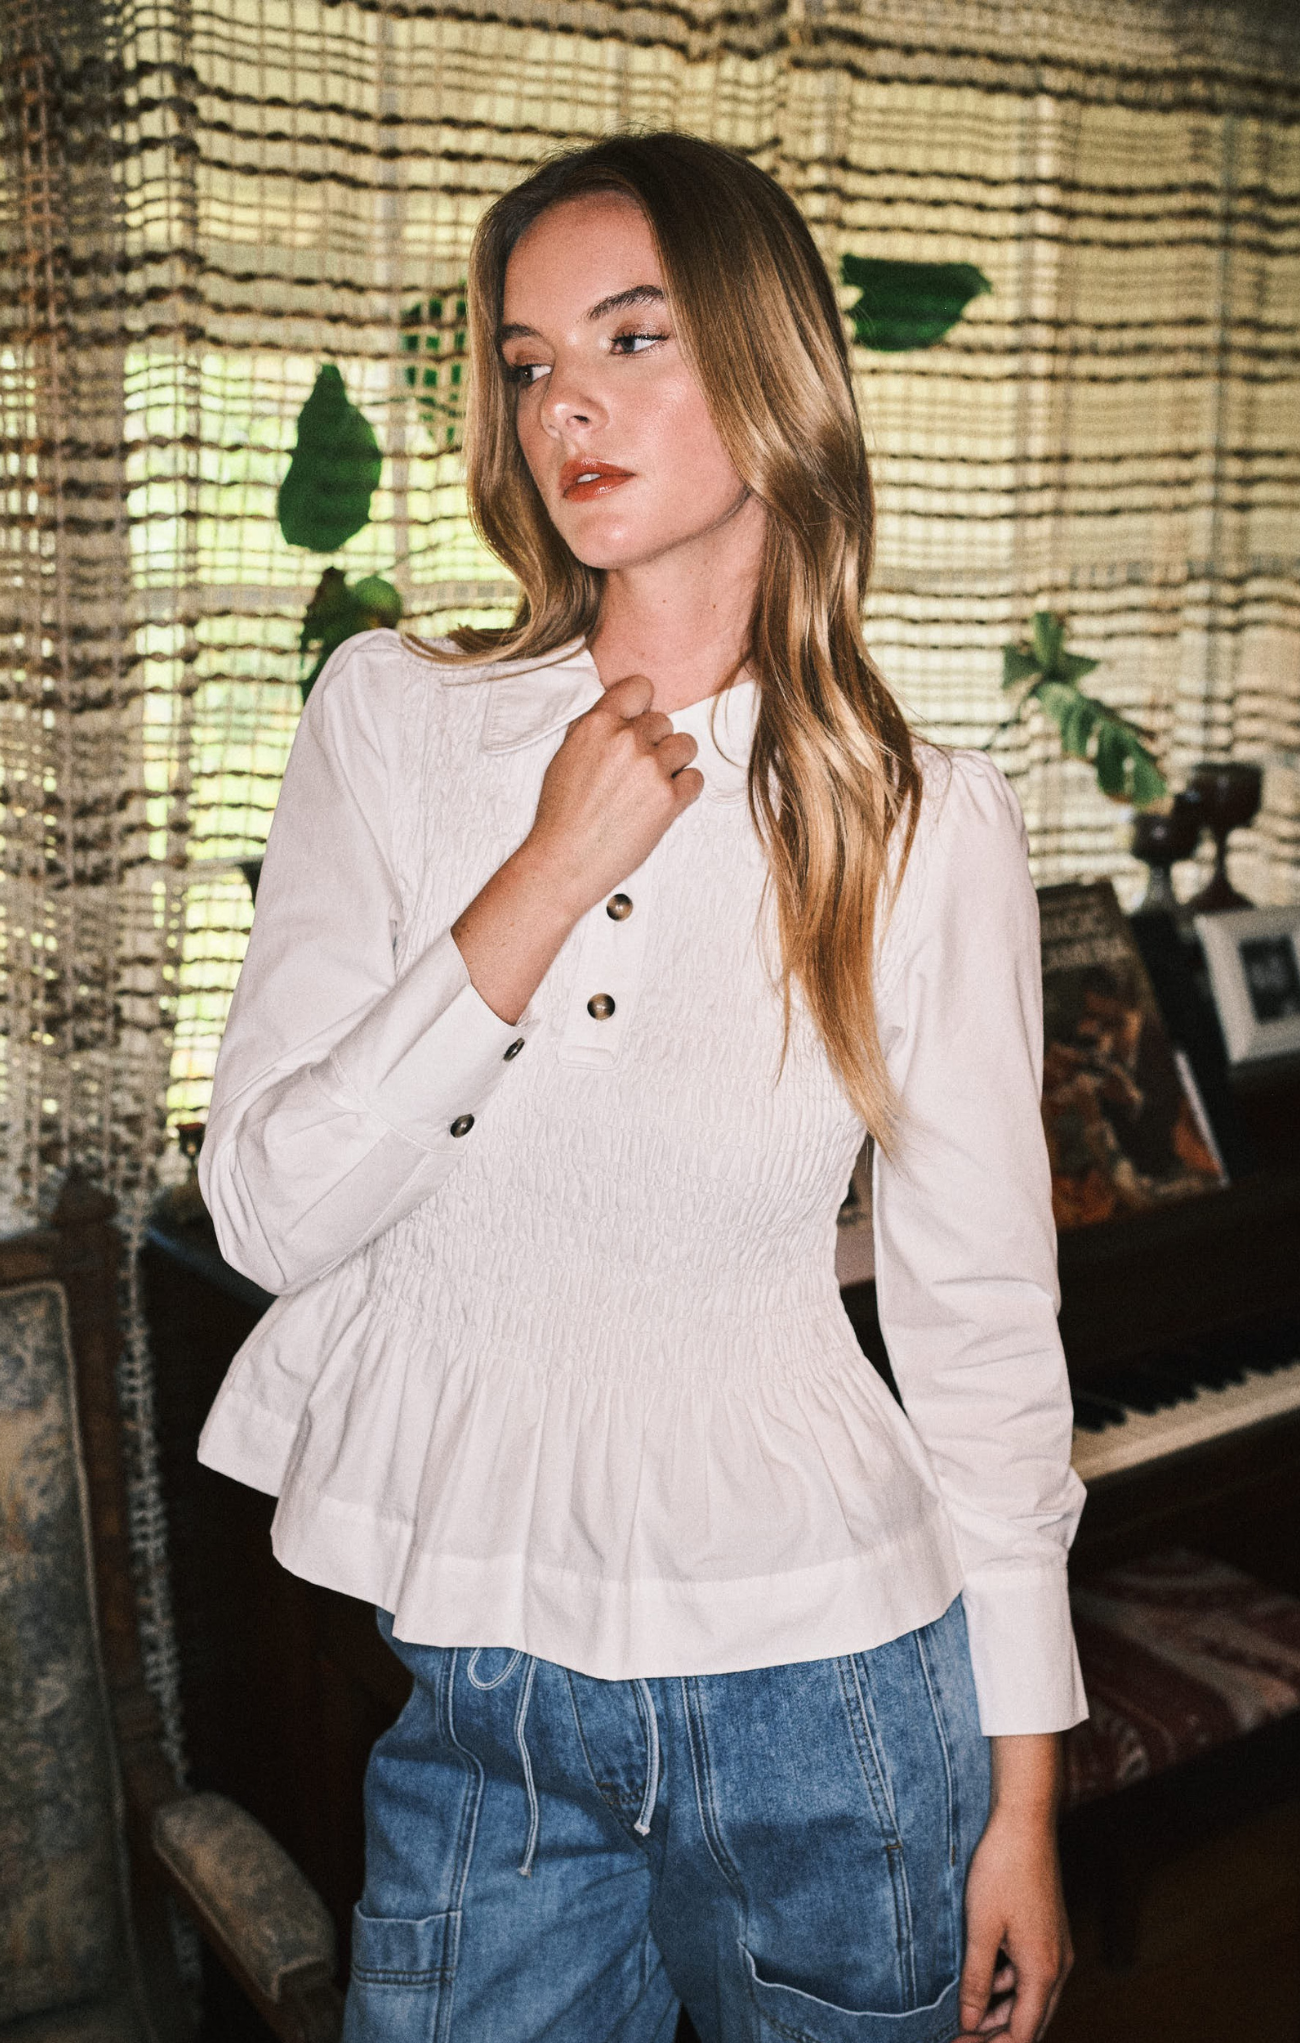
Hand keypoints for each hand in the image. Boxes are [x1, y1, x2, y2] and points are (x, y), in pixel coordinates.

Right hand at [524, 675, 703, 918]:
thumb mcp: (567, 755)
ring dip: (674, 763)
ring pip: (686, 746)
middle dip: (655, 743)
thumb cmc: (562, 814)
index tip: (639, 721)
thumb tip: (623, 712)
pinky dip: (684, 790)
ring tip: (652, 786)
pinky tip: (662, 803)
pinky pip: (695, 778)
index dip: (643, 705)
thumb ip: (596, 729)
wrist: (566, 859)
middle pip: (664, 721)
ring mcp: (651, 768)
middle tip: (637, 771)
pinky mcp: (669, 798)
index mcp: (598, 724)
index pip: (640, 687)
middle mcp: (626, 740)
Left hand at [957, 1738, 1071, 2041]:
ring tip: (966, 2013)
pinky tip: (981, 1977)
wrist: (1025, 1823)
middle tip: (961, 2036)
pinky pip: (1030, 1973)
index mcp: (1043, 1972)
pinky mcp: (1048, 1933)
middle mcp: (1058, 1966)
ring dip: (1001, 2010)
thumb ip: (976, 1981)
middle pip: (1031, 2021)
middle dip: (998, 2035)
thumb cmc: (1002, 1871)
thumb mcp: (981, 1930)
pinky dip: (1007, 1984)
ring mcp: (1056, 1949)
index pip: (1023, 2034)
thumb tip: (970, 2023)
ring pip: (1030, 1998)